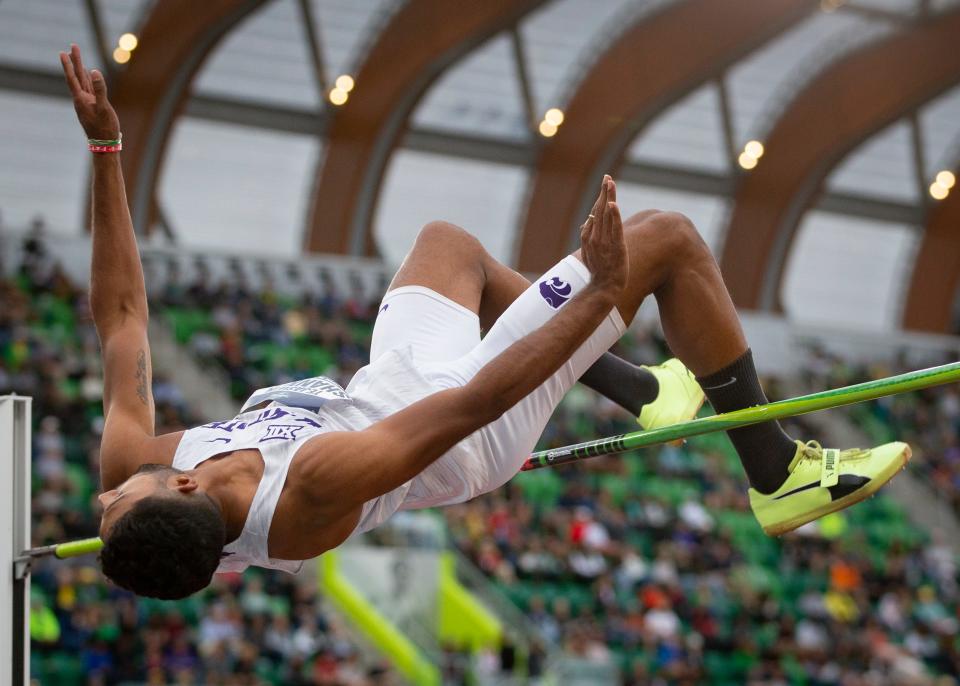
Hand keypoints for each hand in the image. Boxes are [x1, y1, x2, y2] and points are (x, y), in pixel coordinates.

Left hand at [59, 44, 119, 139]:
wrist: (105, 145)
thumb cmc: (105, 129)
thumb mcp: (104, 109)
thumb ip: (100, 90)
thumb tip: (95, 71)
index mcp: (81, 99)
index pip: (73, 78)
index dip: (68, 65)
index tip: (63, 52)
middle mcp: (82, 99)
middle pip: (77, 77)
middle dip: (75, 62)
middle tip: (72, 47)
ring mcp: (87, 103)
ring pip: (83, 82)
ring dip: (80, 69)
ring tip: (77, 57)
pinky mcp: (94, 107)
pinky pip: (90, 89)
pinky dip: (88, 80)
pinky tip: (89, 76)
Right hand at [580, 175, 626, 295]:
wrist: (603, 288)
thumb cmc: (598, 272)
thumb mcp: (588, 253)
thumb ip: (587, 237)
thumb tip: (587, 222)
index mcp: (589, 237)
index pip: (595, 213)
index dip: (600, 197)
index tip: (605, 184)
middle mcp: (595, 237)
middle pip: (599, 210)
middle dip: (603, 192)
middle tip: (607, 177)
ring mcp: (605, 242)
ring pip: (606, 216)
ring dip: (608, 198)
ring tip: (610, 183)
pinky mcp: (616, 247)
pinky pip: (614, 229)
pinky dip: (613, 216)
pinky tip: (613, 205)